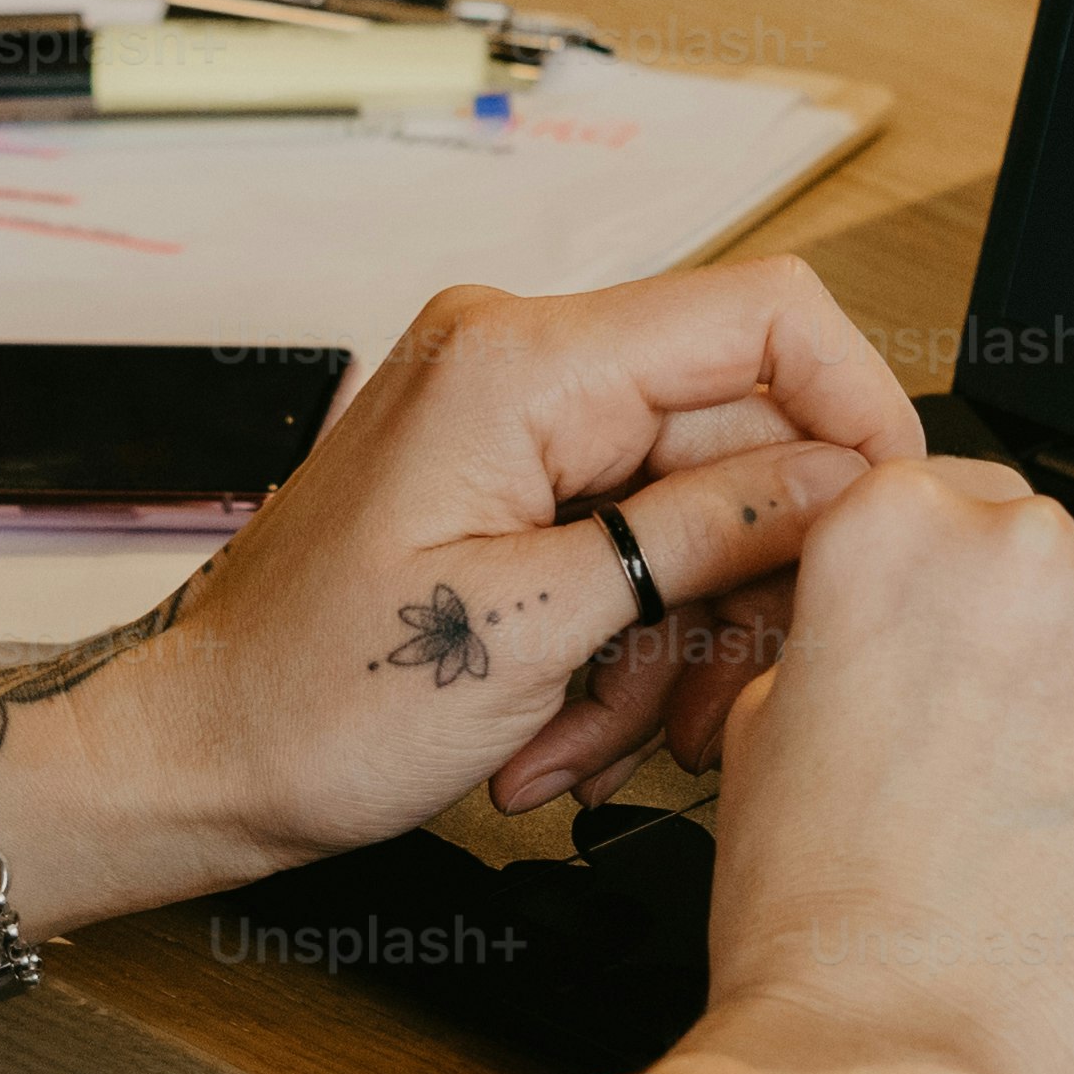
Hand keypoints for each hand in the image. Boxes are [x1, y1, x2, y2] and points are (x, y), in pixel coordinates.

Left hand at [0, 264, 924, 933]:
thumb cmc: (305, 704)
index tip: (879, 527)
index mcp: (521, 360)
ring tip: (599, 745)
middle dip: (737, 587)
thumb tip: (838, 480)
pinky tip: (562, 729)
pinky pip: (629, 542)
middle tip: (709, 709)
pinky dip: (620, 643)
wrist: (194, 756)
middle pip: (738, 437)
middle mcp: (518, 359)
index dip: (854, 413)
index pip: (765, 316)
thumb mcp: (533, 630)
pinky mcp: (509, 479)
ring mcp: (513, 419)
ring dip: (671, 644)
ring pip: (692, 509)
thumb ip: (700, 533)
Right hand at [646, 461, 1073, 1073]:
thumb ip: (847, 636)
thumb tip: (901, 626)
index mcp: (900, 532)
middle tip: (990, 773)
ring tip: (1047, 838)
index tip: (956, 657)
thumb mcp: (763, 731)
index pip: (955, 504)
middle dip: (1037, 658)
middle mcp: (1033, 559)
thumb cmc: (815, 928)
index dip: (954, 602)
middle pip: (1059, 575)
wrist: (899, 1072)